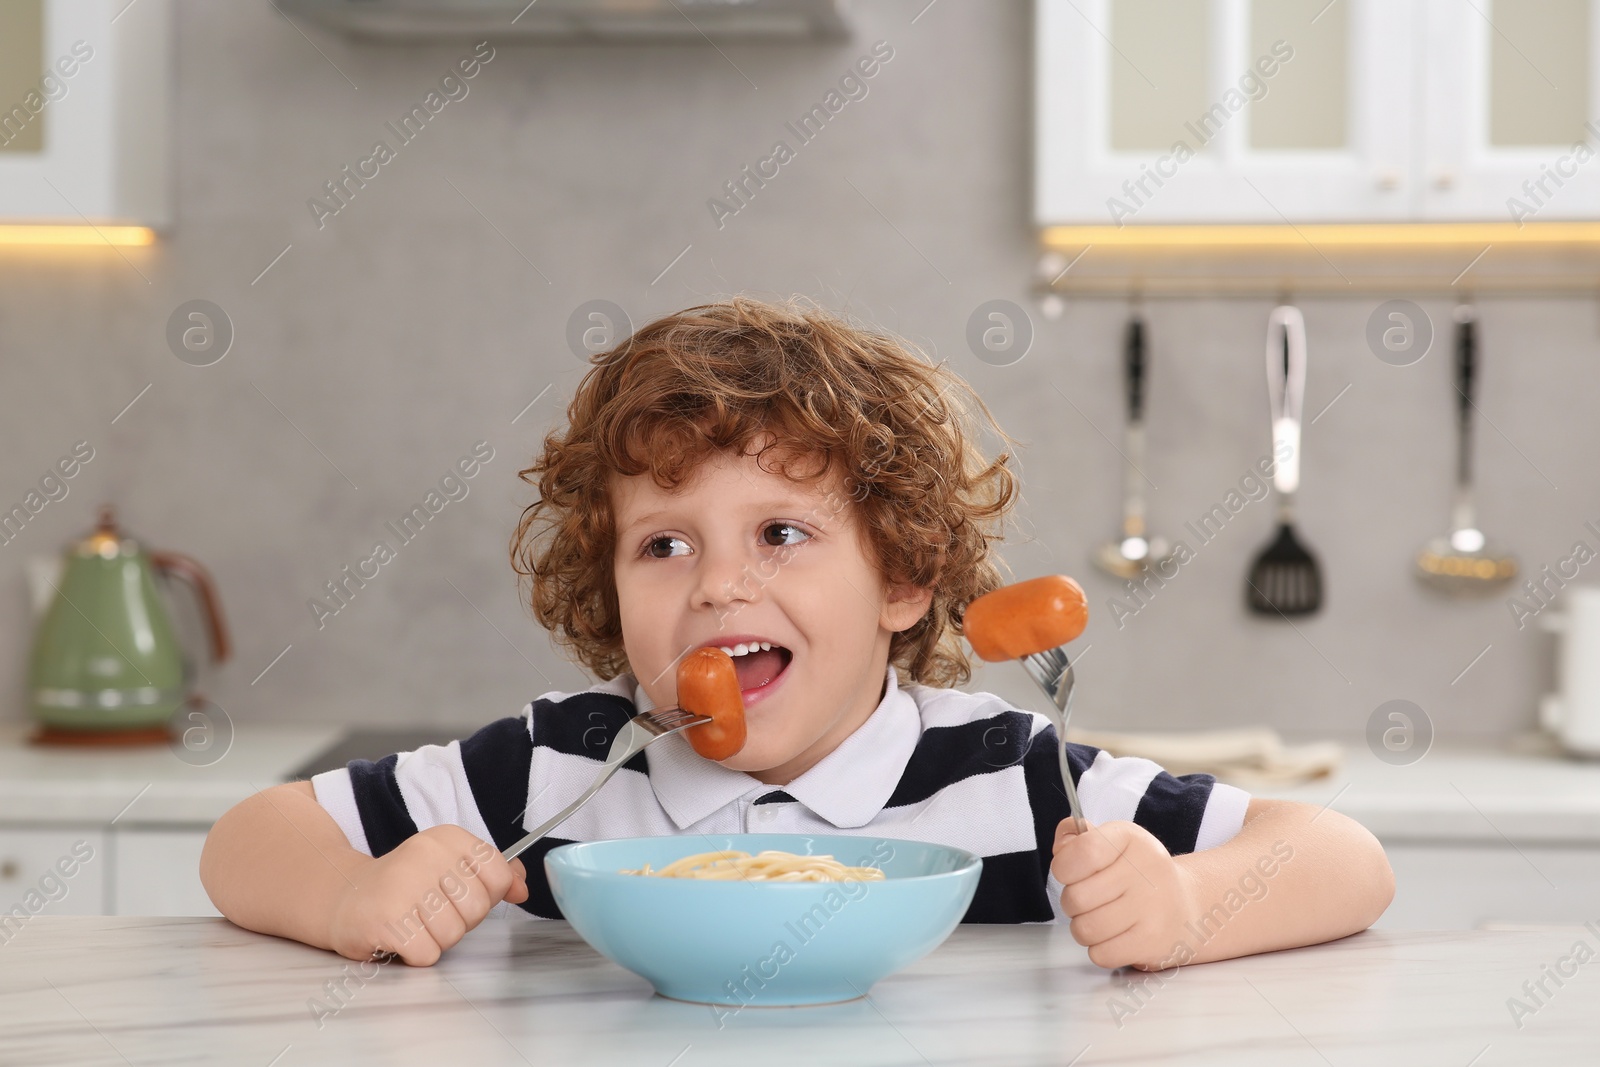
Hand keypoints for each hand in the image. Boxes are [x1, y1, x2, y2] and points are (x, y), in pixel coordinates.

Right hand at [328, 825, 528, 965]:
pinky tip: (399, 937)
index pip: (498, 873)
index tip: (462, 893)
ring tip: (414, 923)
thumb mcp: (450, 867)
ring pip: (453, 935)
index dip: (487, 894)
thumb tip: (523, 889)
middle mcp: (425, 854)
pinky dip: (416, 954)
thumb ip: (493, 874)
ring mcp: (403, 886)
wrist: (345, 897)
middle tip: (432, 912)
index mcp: (447, 838)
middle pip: (478, 908)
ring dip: (436, 939)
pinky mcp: (385, 920)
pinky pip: (427, 954)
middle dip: (461, 921)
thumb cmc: (405, 886)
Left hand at [1051, 819, 1194, 970]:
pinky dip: (1100, 950)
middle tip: (1089, 900)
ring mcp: (1151, 909)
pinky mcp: (1152, 942)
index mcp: (1131, 840)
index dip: (1064, 867)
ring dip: (1084, 928)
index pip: (1082, 852)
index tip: (1071, 872)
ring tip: (1101, 919)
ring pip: (1084, 929)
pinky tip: (1116, 936)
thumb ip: (1078, 839)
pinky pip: (1100, 954)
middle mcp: (1145, 871)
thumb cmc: (1140, 876)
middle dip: (1072, 903)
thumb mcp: (1114, 844)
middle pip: (1075, 897)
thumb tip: (1061, 847)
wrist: (1187, 911)